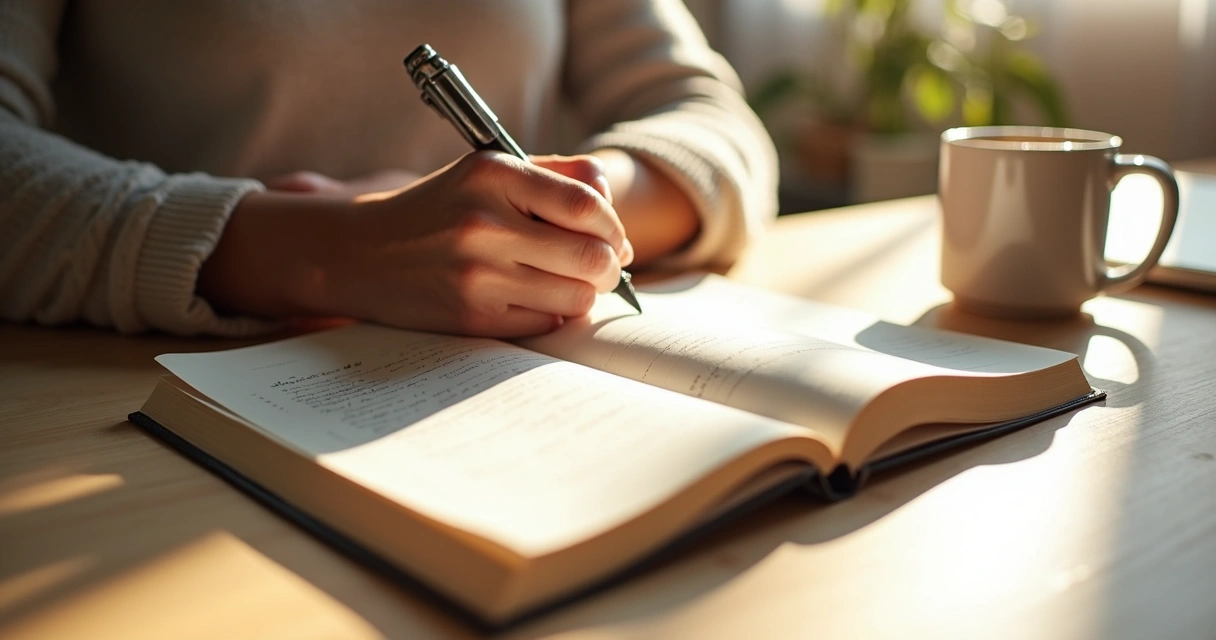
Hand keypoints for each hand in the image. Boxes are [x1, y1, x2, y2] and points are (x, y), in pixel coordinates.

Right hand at [200, 153, 632, 337]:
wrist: (359, 252)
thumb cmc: (439, 210)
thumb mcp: (486, 171)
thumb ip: (554, 173)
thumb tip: (611, 203)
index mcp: (493, 175)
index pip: (588, 205)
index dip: (615, 228)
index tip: (614, 241)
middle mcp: (485, 223)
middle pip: (592, 258)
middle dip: (607, 268)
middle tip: (601, 269)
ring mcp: (477, 274)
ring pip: (576, 298)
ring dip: (582, 295)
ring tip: (564, 284)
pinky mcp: (471, 316)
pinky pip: (545, 324)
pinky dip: (551, 315)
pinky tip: (532, 301)